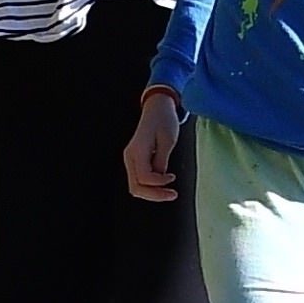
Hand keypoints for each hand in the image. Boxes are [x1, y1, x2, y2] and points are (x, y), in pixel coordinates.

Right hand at [124, 88, 182, 202]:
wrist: (157, 107)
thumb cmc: (164, 120)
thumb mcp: (168, 140)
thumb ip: (162, 160)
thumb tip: (160, 178)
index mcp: (137, 151)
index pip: (144, 177)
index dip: (159, 183)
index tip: (173, 177)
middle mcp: (130, 156)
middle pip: (136, 187)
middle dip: (154, 195)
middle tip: (172, 195)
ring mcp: (131, 159)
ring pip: (136, 186)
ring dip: (152, 192)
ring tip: (169, 191)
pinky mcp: (135, 160)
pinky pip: (139, 179)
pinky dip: (151, 186)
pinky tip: (163, 183)